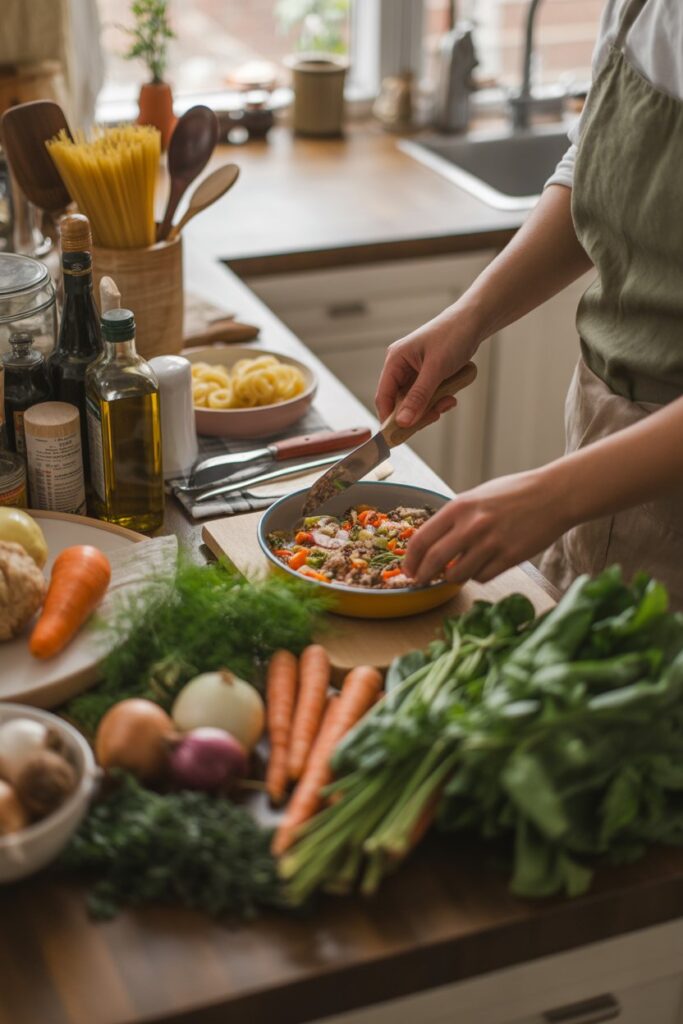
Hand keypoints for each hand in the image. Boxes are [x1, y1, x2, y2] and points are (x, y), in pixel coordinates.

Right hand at [375, 307, 479, 427]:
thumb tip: (403, 422)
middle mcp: (400, 367)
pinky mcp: (427, 375)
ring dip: (431, 406)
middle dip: (417, 412)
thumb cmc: (453, 336)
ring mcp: (414, 371)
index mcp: (395, 361)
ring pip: (414, 402)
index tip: (398, 436)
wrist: (473, 322)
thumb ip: (419, 397)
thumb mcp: (436, 369)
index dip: (389, 418)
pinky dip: (438, 400)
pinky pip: (427, 396)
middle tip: (434, 416)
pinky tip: (451, 395)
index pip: (383, 396)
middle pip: (399, 402)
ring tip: (448, 401)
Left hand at [404, 468, 570, 585]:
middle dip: (423, 576)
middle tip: (421, 581)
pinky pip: (483, 577)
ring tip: (458, 570)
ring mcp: (491, 543)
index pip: (421, 539)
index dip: (410, 559)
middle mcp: (472, 525)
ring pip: (457, 575)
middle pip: (434, 562)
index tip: (409, 568)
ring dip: (453, 577)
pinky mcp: (509, 558)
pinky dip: (478, 576)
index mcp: (459, 507)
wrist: (554, 495)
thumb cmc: (514, 493)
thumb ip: (455, 519)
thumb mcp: (477, 497)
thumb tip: (432, 544)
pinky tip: (484, 565)